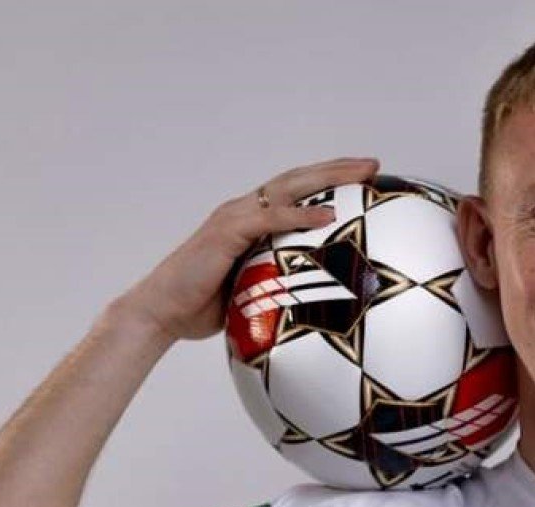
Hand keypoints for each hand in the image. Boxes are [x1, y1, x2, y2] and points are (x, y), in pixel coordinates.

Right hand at [116, 157, 378, 340]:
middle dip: (337, 169)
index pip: (295, 193)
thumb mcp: (252, 290)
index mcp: (251, 222)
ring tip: (360, 175)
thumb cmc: (205, 307)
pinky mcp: (226, 233)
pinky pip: (269, 219)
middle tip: (373, 165)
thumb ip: (278, 281)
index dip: (328, 181)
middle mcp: (244, 212)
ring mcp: (235, 218)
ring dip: (326, 178)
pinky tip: (327, 215)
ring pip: (287, 188)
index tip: (363, 178)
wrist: (162, 312)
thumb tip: (315, 299)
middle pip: (298, 180)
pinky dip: (299, 214)